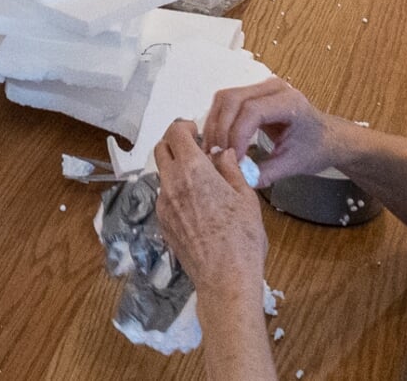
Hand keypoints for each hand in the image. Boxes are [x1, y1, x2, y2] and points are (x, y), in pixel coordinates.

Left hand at [152, 120, 267, 293]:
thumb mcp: (246, 198)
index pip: (175, 133)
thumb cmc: (242, 239)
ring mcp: (164, 204)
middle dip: (175, 143)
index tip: (197, 131)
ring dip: (175, 168)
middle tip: (196, 150)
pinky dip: (175, 190)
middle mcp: (172, 184)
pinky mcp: (163, 222)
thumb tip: (222, 153)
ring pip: (162, 174)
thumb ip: (231, 169)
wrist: (225, 278)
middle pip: (161, 149)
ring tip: (201, 180)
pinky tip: (197, 204)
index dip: (184, 127)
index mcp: (194, 171)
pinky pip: (164, 196)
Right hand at [201, 77, 342, 186]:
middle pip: (232, 99)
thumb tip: (239, 179)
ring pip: (224, 99)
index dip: (237, 135)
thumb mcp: (293, 165)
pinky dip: (217, 123)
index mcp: (290, 102)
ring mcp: (261, 88)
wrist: (326, 137)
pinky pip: (226, 103)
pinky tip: (218, 143)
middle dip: (221, 130)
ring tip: (213, 151)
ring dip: (215, 126)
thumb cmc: (315, 148)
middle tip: (216, 156)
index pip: (252, 111)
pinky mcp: (251, 94)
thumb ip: (266, 173)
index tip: (233, 159)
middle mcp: (273, 88)